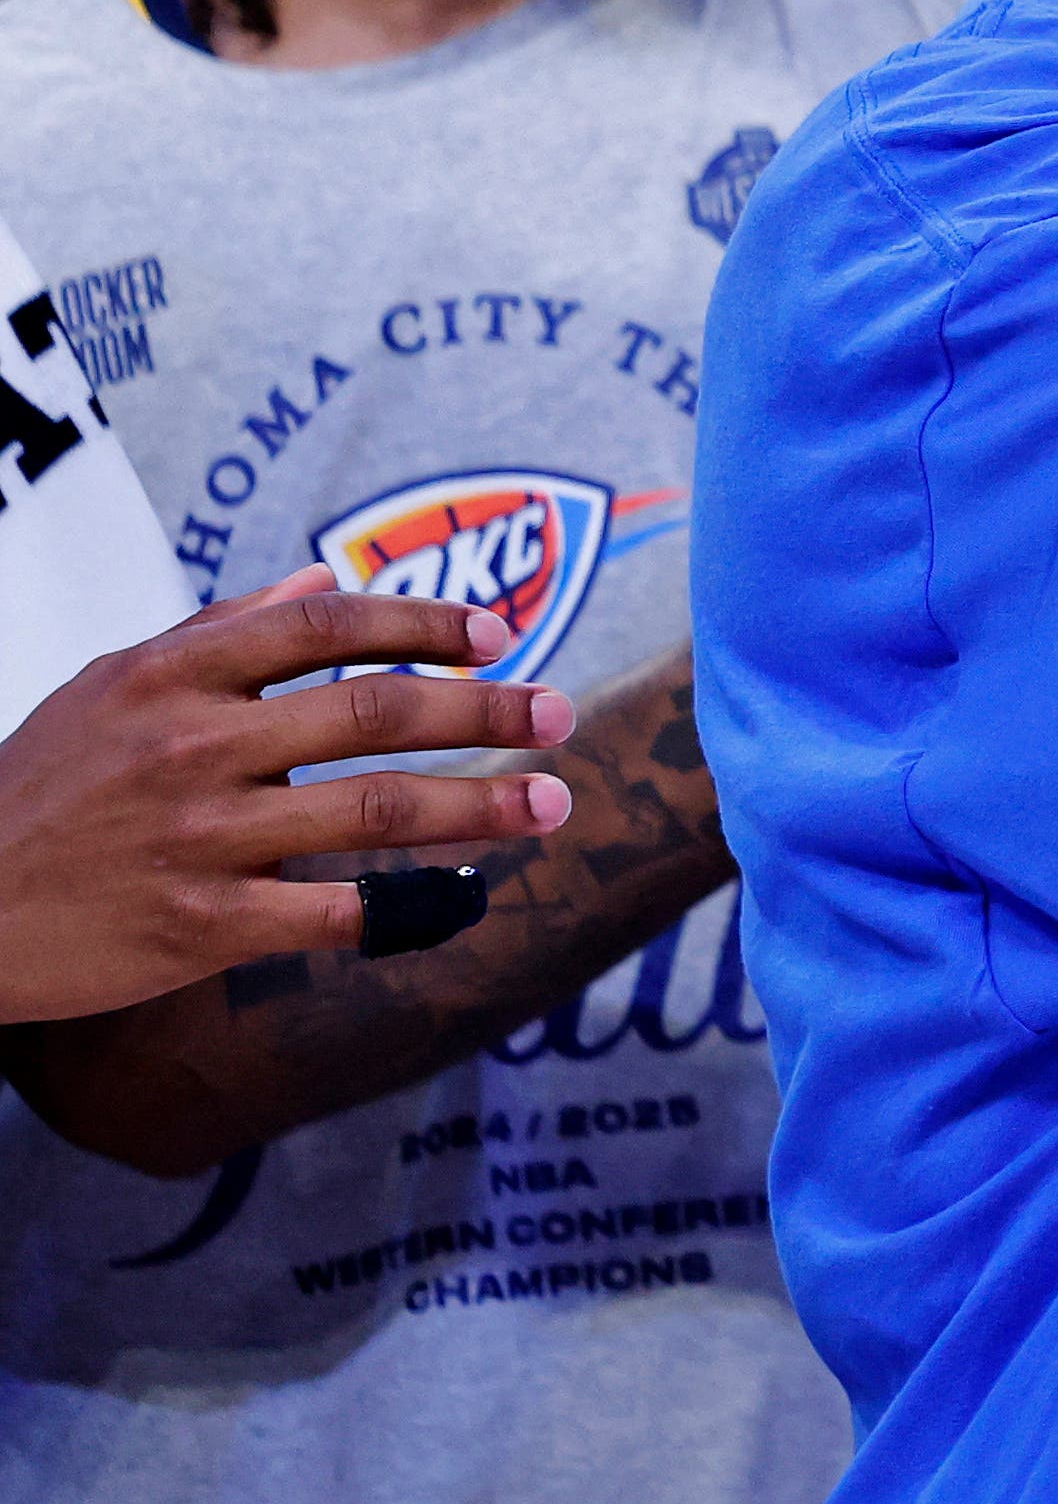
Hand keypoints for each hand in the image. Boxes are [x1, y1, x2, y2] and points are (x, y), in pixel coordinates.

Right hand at [0, 573, 581, 1025]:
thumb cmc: (41, 787)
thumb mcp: (111, 686)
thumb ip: (222, 630)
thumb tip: (322, 577)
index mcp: (172, 676)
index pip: (326, 625)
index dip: (426, 622)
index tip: (499, 635)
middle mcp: (194, 747)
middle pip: (377, 714)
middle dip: (488, 712)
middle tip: (560, 716)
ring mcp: (201, 839)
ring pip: (377, 813)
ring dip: (481, 808)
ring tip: (549, 804)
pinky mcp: (201, 926)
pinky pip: (333, 913)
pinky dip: (408, 907)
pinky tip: (464, 897)